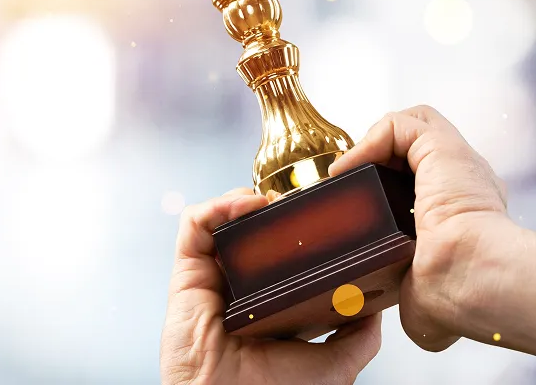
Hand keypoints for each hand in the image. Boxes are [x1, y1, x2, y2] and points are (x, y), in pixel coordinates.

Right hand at [160, 189, 381, 384]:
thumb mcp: (335, 364)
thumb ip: (358, 336)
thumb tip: (377, 306)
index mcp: (270, 303)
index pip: (279, 254)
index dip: (296, 229)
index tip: (318, 214)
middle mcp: (239, 286)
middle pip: (250, 231)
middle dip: (270, 207)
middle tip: (294, 202)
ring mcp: (212, 276)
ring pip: (221, 220)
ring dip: (243, 199)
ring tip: (270, 200)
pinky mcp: (187, 271)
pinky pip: (195, 226)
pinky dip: (216, 206)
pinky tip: (246, 205)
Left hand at [328, 105, 512, 351]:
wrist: (469, 281)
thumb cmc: (456, 296)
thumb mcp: (424, 297)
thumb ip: (412, 294)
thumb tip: (412, 318)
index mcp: (462, 215)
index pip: (423, 186)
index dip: (386, 188)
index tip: (358, 208)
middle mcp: (462, 184)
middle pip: (414, 152)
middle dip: (374, 160)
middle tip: (346, 184)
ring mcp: (454, 164)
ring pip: (412, 128)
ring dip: (371, 143)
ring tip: (347, 172)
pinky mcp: (443, 148)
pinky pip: (402, 125)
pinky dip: (370, 139)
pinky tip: (351, 167)